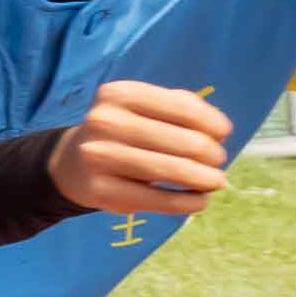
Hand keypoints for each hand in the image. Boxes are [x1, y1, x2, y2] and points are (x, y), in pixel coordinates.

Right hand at [49, 81, 232, 216]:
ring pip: (171, 170)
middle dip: (211, 153)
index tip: (223, 134)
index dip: (211, 122)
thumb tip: (218, 132)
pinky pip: (156, 200)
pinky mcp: (100, 191)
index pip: (182, 107)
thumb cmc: (122, 132)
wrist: (72, 162)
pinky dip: (187, 202)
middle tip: (218, 161)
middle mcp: (104, 121)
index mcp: (119, 94)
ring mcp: (99, 157)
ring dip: (204, 179)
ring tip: (215, 182)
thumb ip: (181, 108)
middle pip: (181, 141)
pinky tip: (198, 201)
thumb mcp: (143, 108)